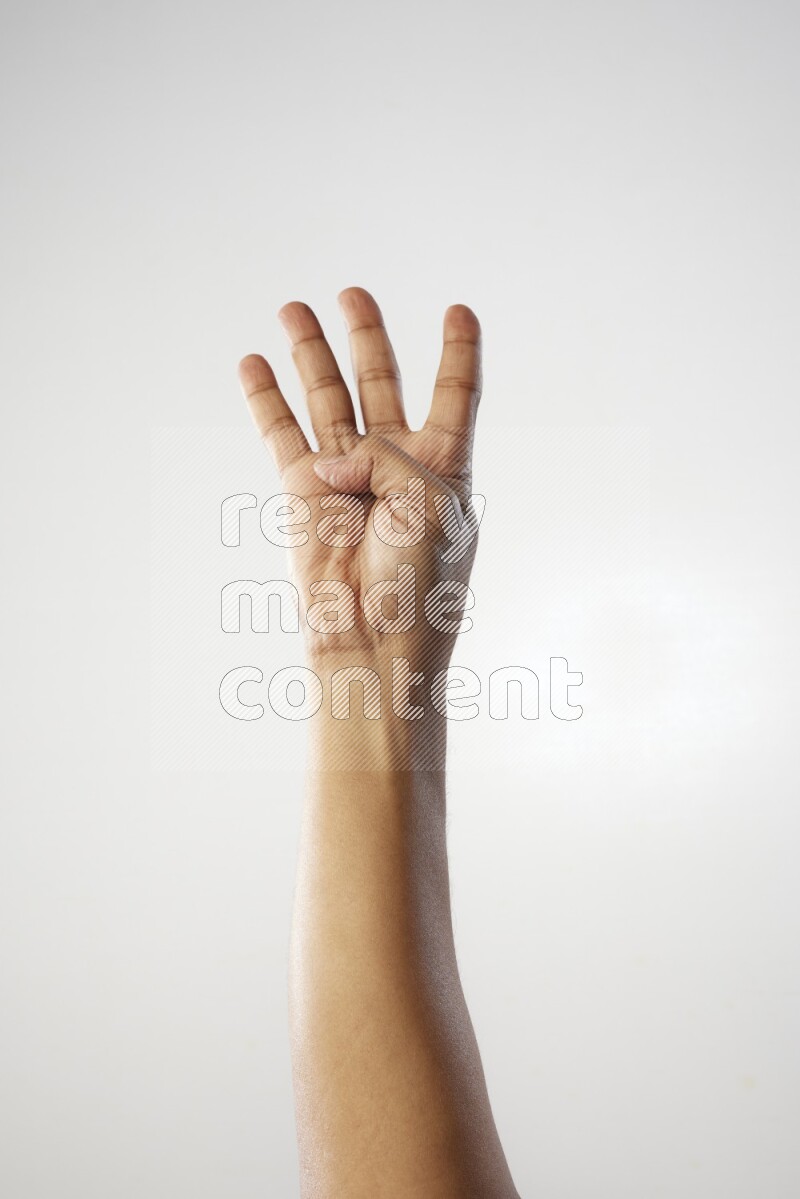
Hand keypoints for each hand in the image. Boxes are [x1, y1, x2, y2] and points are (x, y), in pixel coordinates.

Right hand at [238, 288, 481, 670]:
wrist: (373, 636)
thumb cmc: (419, 577)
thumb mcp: (428, 500)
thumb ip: (384, 455)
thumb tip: (327, 458)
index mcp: (444, 463)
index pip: (455, 392)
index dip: (458, 350)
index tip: (459, 308)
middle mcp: (395, 462)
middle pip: (381, 381)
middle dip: (366, 336)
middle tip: (353, 292)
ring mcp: (345, 474)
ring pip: (327, 397)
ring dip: (311, 352)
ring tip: (292, 307)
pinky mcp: (302, 491)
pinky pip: (282, 433)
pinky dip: (266, 398)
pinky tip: (253, 364)